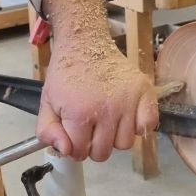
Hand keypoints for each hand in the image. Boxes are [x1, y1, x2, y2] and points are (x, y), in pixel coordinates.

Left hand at [37, 0, 158, 161]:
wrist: (84, 42)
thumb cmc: (66, 72)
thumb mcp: (47, 100)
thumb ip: (47, 130)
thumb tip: (65, 151)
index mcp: (79, 112)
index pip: (79, 152)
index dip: (73, 146)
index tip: (73, 134)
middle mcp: (106, 110)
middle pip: (104, 153)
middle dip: (93, 144)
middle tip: (89, 126)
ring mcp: (128, 102)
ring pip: (126, 144)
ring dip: (114, 137)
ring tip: (105, 118)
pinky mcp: (145, 93)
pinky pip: (148, 127)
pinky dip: (138, 126)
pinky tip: (125, 115)